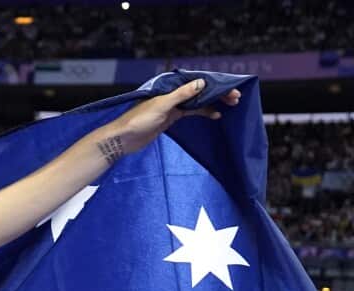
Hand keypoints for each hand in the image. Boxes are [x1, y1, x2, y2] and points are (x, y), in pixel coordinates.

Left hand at [104, 78, 241, 159]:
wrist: (123, 140)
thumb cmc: (137, 121)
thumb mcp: (161, 106)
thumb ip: (181, 95)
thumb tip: (202, 83)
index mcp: (168, 87)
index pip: (196, 81)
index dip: (214, 83)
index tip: (230, 87)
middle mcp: (171, 94)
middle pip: (199, 90)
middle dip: (218, 93)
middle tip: (236, 97)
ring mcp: (172, 106)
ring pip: (197, 101)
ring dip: (213, 102)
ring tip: (231, 104)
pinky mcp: (171, 118)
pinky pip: (191, 112)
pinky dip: (204, 112)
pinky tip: (215, 115)